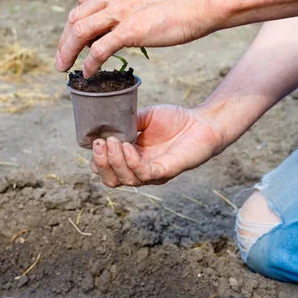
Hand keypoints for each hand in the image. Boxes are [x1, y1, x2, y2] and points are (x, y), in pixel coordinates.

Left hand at [56, 0, 220, 77]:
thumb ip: (132, 2)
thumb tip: (125, 20)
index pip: (84, 2)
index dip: (76, 22)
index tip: (76, 38)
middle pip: (75, 17)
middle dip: (65, 39)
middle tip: (63, 57)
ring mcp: (120, 11)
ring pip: (79, 32)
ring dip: (67, 51)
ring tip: (65, 68)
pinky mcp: (129, 30)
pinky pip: (98, 50)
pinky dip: (89, 63)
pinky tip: (88, 74)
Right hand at [90, 104, 224, 186]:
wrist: (203, 121)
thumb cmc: (176, 119)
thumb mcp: (145, 117)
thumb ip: (128, 122)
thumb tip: (107, 123)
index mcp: (132, 157)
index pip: (107, 168)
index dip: (97, 159)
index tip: (94, 141)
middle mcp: (140, 169)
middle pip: (113, 180)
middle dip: (101, 164)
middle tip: (99, 144)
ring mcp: (153, 173)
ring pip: (127, 180)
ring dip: (115, 162)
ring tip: (112, 142)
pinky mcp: (166, 171)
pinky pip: (145, 174)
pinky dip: (133, 162)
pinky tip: (128, 147)